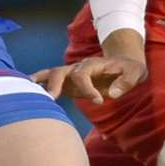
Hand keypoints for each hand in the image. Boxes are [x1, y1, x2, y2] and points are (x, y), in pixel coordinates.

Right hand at [32, 55, 147, 102]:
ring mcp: (72, 76)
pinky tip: (29, 96)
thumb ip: (125, 82)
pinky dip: (40, 88)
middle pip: (60, 71)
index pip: (83, 74)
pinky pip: (51, 85)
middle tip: (52, 98)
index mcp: (93, 64)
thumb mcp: (135, 73)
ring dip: (40, 82)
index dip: (87, 87)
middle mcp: (78, 68)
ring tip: (28, 92)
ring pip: (51, 75)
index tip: (99, 101)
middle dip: (54, 83)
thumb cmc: (131, 69)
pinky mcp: (70, 85)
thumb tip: (112, 94)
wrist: (125, 65)